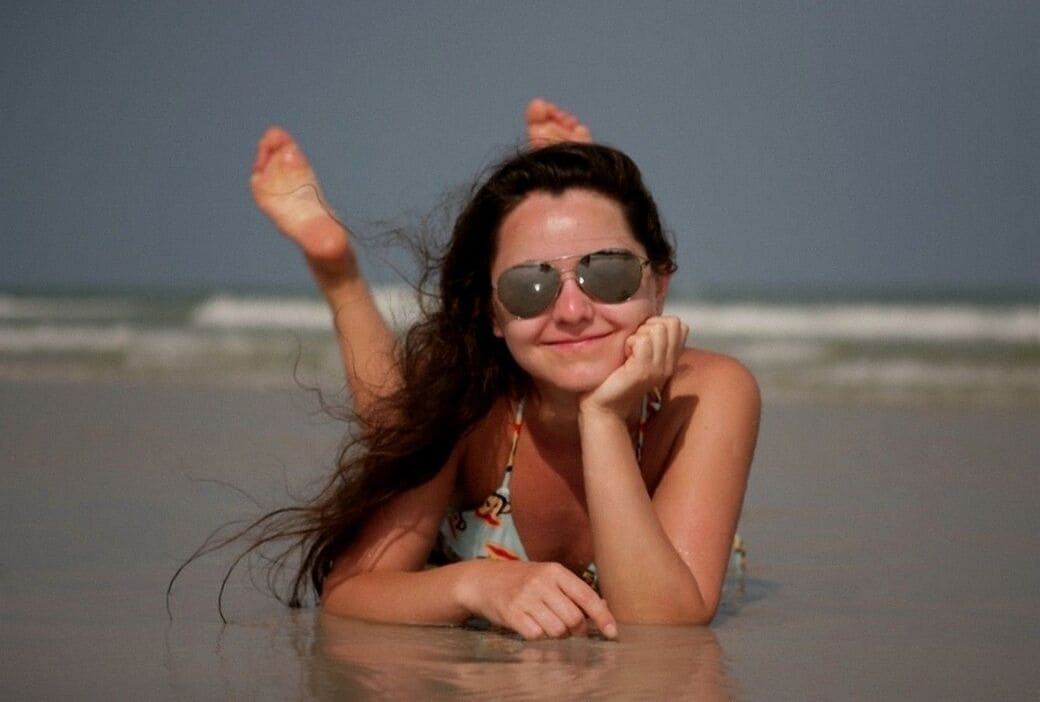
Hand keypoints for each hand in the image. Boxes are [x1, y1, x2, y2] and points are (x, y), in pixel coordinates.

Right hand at [457, 560, 616, 639]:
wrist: (483, 580)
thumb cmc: (522, 580)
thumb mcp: (548, 577)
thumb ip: (574, 591)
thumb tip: (603, 607)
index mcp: (555, 571)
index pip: (587, 596)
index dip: (602, 617)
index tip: (612, 633)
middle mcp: (541, 582)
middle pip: (574, 618)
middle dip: (575, 629)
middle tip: (568, 627)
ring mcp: (525, 597)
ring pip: (556, 630)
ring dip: (556, 634)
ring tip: (546, 624)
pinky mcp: (511, 613)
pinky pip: (536, 636)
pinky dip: (537, 636)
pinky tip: (530, 625)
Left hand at [580, 316, 688, 418]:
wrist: (603, 407)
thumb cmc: (614, 377)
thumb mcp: (638, 355)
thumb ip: (650, 339)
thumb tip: (650, 317)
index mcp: (670, 360)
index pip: (679, 325)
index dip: (658, 323)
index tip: (640, 339)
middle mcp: (669, 364)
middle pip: (671, 323)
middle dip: (648, 326)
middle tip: (633, 345)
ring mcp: (658, 368)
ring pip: (658, 329)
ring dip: (638, 334)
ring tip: (628, 351)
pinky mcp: (644, 371)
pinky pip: (643, 340)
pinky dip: (629, 342)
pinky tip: (623, 356)